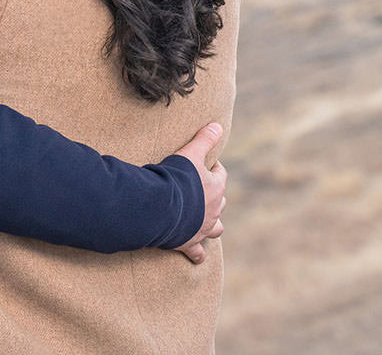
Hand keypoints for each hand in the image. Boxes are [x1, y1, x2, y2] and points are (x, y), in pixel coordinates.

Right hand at [172, 122, 226, 263]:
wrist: (161, 208)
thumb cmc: (176, 179)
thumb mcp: (190, 154)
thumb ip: (204, 139)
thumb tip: (218, 125)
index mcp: (215, 187)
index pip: (220, 175)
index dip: (213, 168)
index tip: (204, 164)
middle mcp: (213, 210)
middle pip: (220, 201)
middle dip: (214, 195)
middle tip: (201, 190)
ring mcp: (202, 227)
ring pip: (215, 228)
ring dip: (212, 224)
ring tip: (205, 220)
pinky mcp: (189, 242)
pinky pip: (197, 252)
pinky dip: (197, 254)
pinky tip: (196, 257)